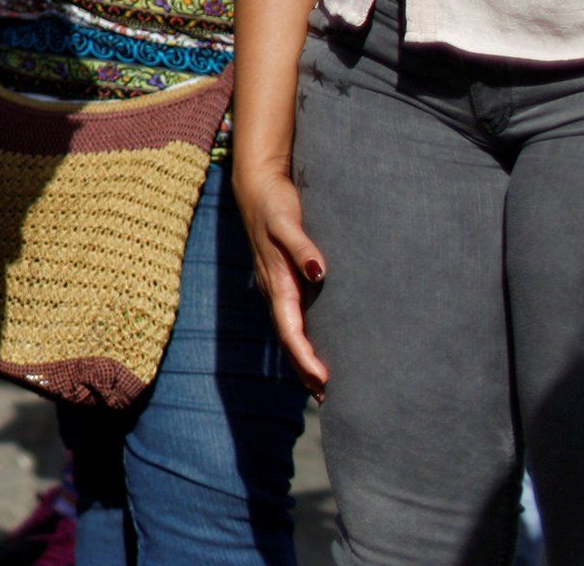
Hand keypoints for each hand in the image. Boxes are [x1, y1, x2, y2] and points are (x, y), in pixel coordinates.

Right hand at [234, 164, 329, 395]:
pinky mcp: (281, 279)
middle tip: (326, 397)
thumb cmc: (275, 203)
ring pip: (288, 331)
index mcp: (276, 281)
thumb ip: (302, 246)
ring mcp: (275, 286)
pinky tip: (313, 347)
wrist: (256, 186)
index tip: (323, 379)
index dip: (305, 357)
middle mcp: (273, 289)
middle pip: (288, 339)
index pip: (290, 330)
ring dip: (302, 359)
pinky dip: (301, 339)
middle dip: (303, 369)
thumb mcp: (287, 221)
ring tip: (320, 387)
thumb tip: (320, 272)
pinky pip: (291, 318)